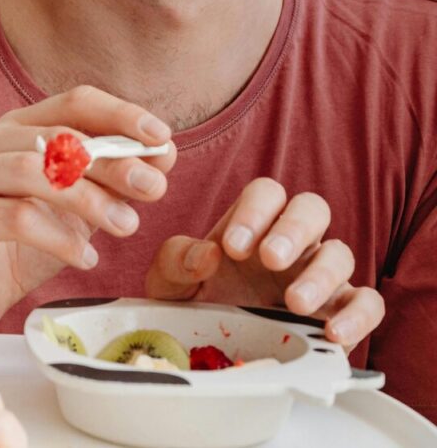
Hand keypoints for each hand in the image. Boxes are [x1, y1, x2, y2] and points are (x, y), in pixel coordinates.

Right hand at [0, 86, 175, 335]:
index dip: (119, 114)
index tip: (161, 136)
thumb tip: (163, 156)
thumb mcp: (74, 209)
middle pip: (56, 135)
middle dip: (113, 160)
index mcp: (14, 128)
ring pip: (33, 170)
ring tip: (127, 226)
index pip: (71, 102)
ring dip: (89, 197)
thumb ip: (109, 181)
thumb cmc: (18, 247)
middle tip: (154, 189)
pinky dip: (59, 237)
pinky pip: (15, 218)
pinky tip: (86, 258)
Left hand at [145, 177, 384, 348]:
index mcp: (253, 222)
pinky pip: (367, 302)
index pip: (266, 193)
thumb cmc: (194, 300)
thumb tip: (206, 255)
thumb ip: (176, 260)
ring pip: (341, 253)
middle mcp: (292, 240)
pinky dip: (358, 315)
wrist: (209, 346)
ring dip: (321, 274)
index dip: (254, 213)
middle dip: (292, 230)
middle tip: (269, 259)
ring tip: (292, 301)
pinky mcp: (341, 310)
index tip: (232, 247)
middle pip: (311, 208)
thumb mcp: (170, 281)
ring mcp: (320, 273)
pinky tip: (332, 333)